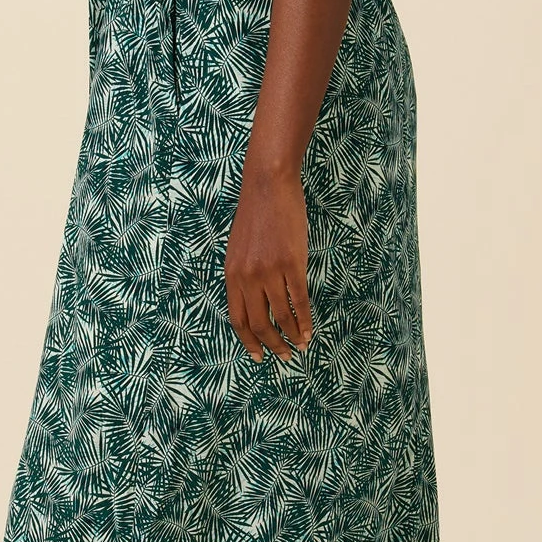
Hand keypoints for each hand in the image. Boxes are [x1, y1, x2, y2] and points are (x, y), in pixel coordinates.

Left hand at [224, 162, 312, 362]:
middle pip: (258, 323)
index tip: (259, 356)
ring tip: (300, 345)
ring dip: (291, 336)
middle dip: (272, 345)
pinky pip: (299, 300)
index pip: (238, 318)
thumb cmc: (255, 214)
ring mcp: (270, 270)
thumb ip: (243, 275)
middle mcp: (247, 276)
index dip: (249, 341)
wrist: (268, 185)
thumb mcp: (238, 248)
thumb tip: (254, 301)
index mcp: (232, 274)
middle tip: (284, 356)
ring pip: (281, 316)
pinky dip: (305, 319)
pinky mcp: (292, 263)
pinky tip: (309, 329)